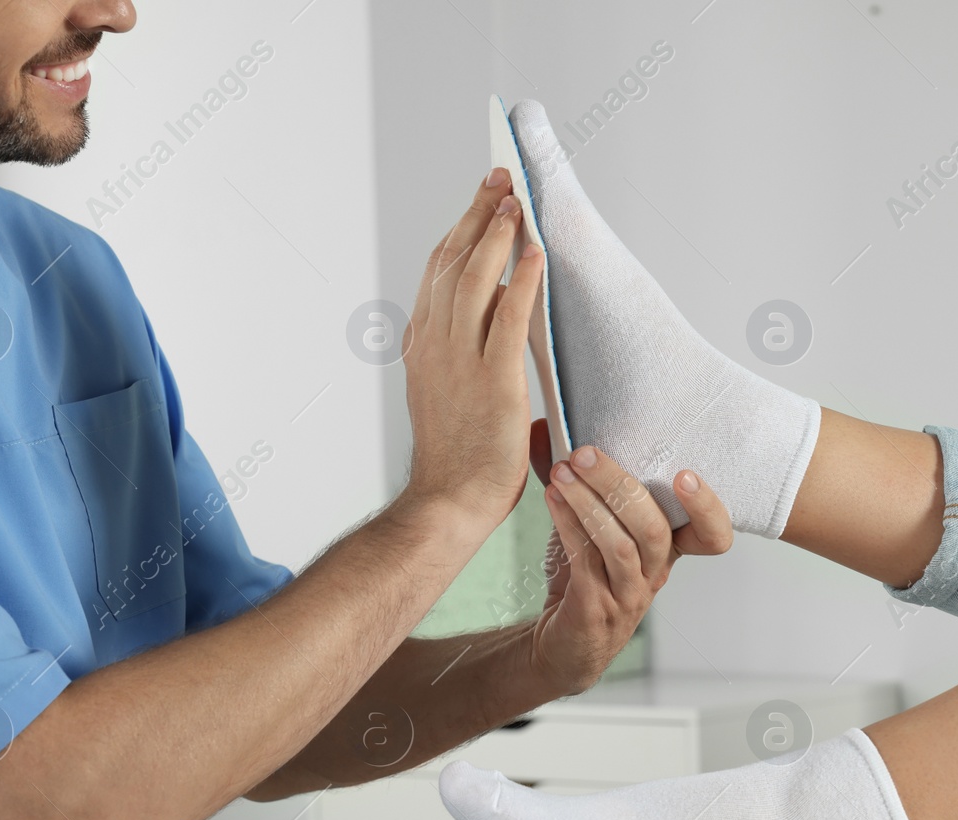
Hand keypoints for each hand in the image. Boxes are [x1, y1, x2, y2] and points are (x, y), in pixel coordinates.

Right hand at [399, 169, 543, 531]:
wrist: (447, 503)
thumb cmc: (456, 461)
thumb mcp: (444, 395)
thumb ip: (459, 357)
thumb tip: (490, 326)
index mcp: (422, 346)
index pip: (438, 272)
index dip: (460, 230)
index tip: (481, 201)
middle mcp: (434, 344)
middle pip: (453, 262)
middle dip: (478, 214)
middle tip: (500, 179)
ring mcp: (460, 360)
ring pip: (476, 278)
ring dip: (498, 234)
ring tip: (517, 201)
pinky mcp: (493, 380)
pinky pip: (508, 317)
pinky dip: (522, 279)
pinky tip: (536, 253)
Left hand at [524, 420, 733, 694]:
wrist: (563, 642)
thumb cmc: (583, 577)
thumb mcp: (587, 524)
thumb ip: (575, 479)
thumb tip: (547, 426)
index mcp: (667, 550)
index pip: (713, 536)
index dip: (707, 507)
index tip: (686, 473)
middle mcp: (655, 573)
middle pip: (656, 528)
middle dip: (619, 484)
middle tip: (584, 453)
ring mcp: (628, 594)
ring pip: (622, 545)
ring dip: (589, 503)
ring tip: (560, 473)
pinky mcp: (596, 608)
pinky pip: (587, 562)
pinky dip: (569, 524)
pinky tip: (551, 499)